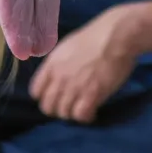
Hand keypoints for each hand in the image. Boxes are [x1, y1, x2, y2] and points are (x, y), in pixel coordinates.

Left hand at [29, 5, 142, 123]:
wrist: (115, 36)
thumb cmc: (96, 36)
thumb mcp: (68, 46)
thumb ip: (60, 63)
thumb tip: (60, 75)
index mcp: (51, 64)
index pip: (36, 91)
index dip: (45, 97)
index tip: (56, 96)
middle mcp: (59, 78)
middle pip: (48, 107)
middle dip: (58, 109)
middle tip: (71, 105)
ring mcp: (74, 87)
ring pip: (64, 114)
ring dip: (73, 113)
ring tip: (84, 108)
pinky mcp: (91, 95)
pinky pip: (80, 116)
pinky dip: (86, 116)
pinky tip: (93, 111)